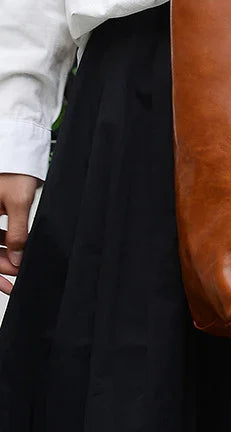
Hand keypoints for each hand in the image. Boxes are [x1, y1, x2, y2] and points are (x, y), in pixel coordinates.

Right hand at [0, 174, 38, 294]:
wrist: (16, 155)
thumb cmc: (13, 172)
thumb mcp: (18, 202)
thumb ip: (18, 232)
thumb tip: (17, 258)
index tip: (7, 283)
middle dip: (0, 265)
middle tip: (16, 276)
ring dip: (2, 257)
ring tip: (18, 266)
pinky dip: (2, 244)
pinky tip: (15, 251)